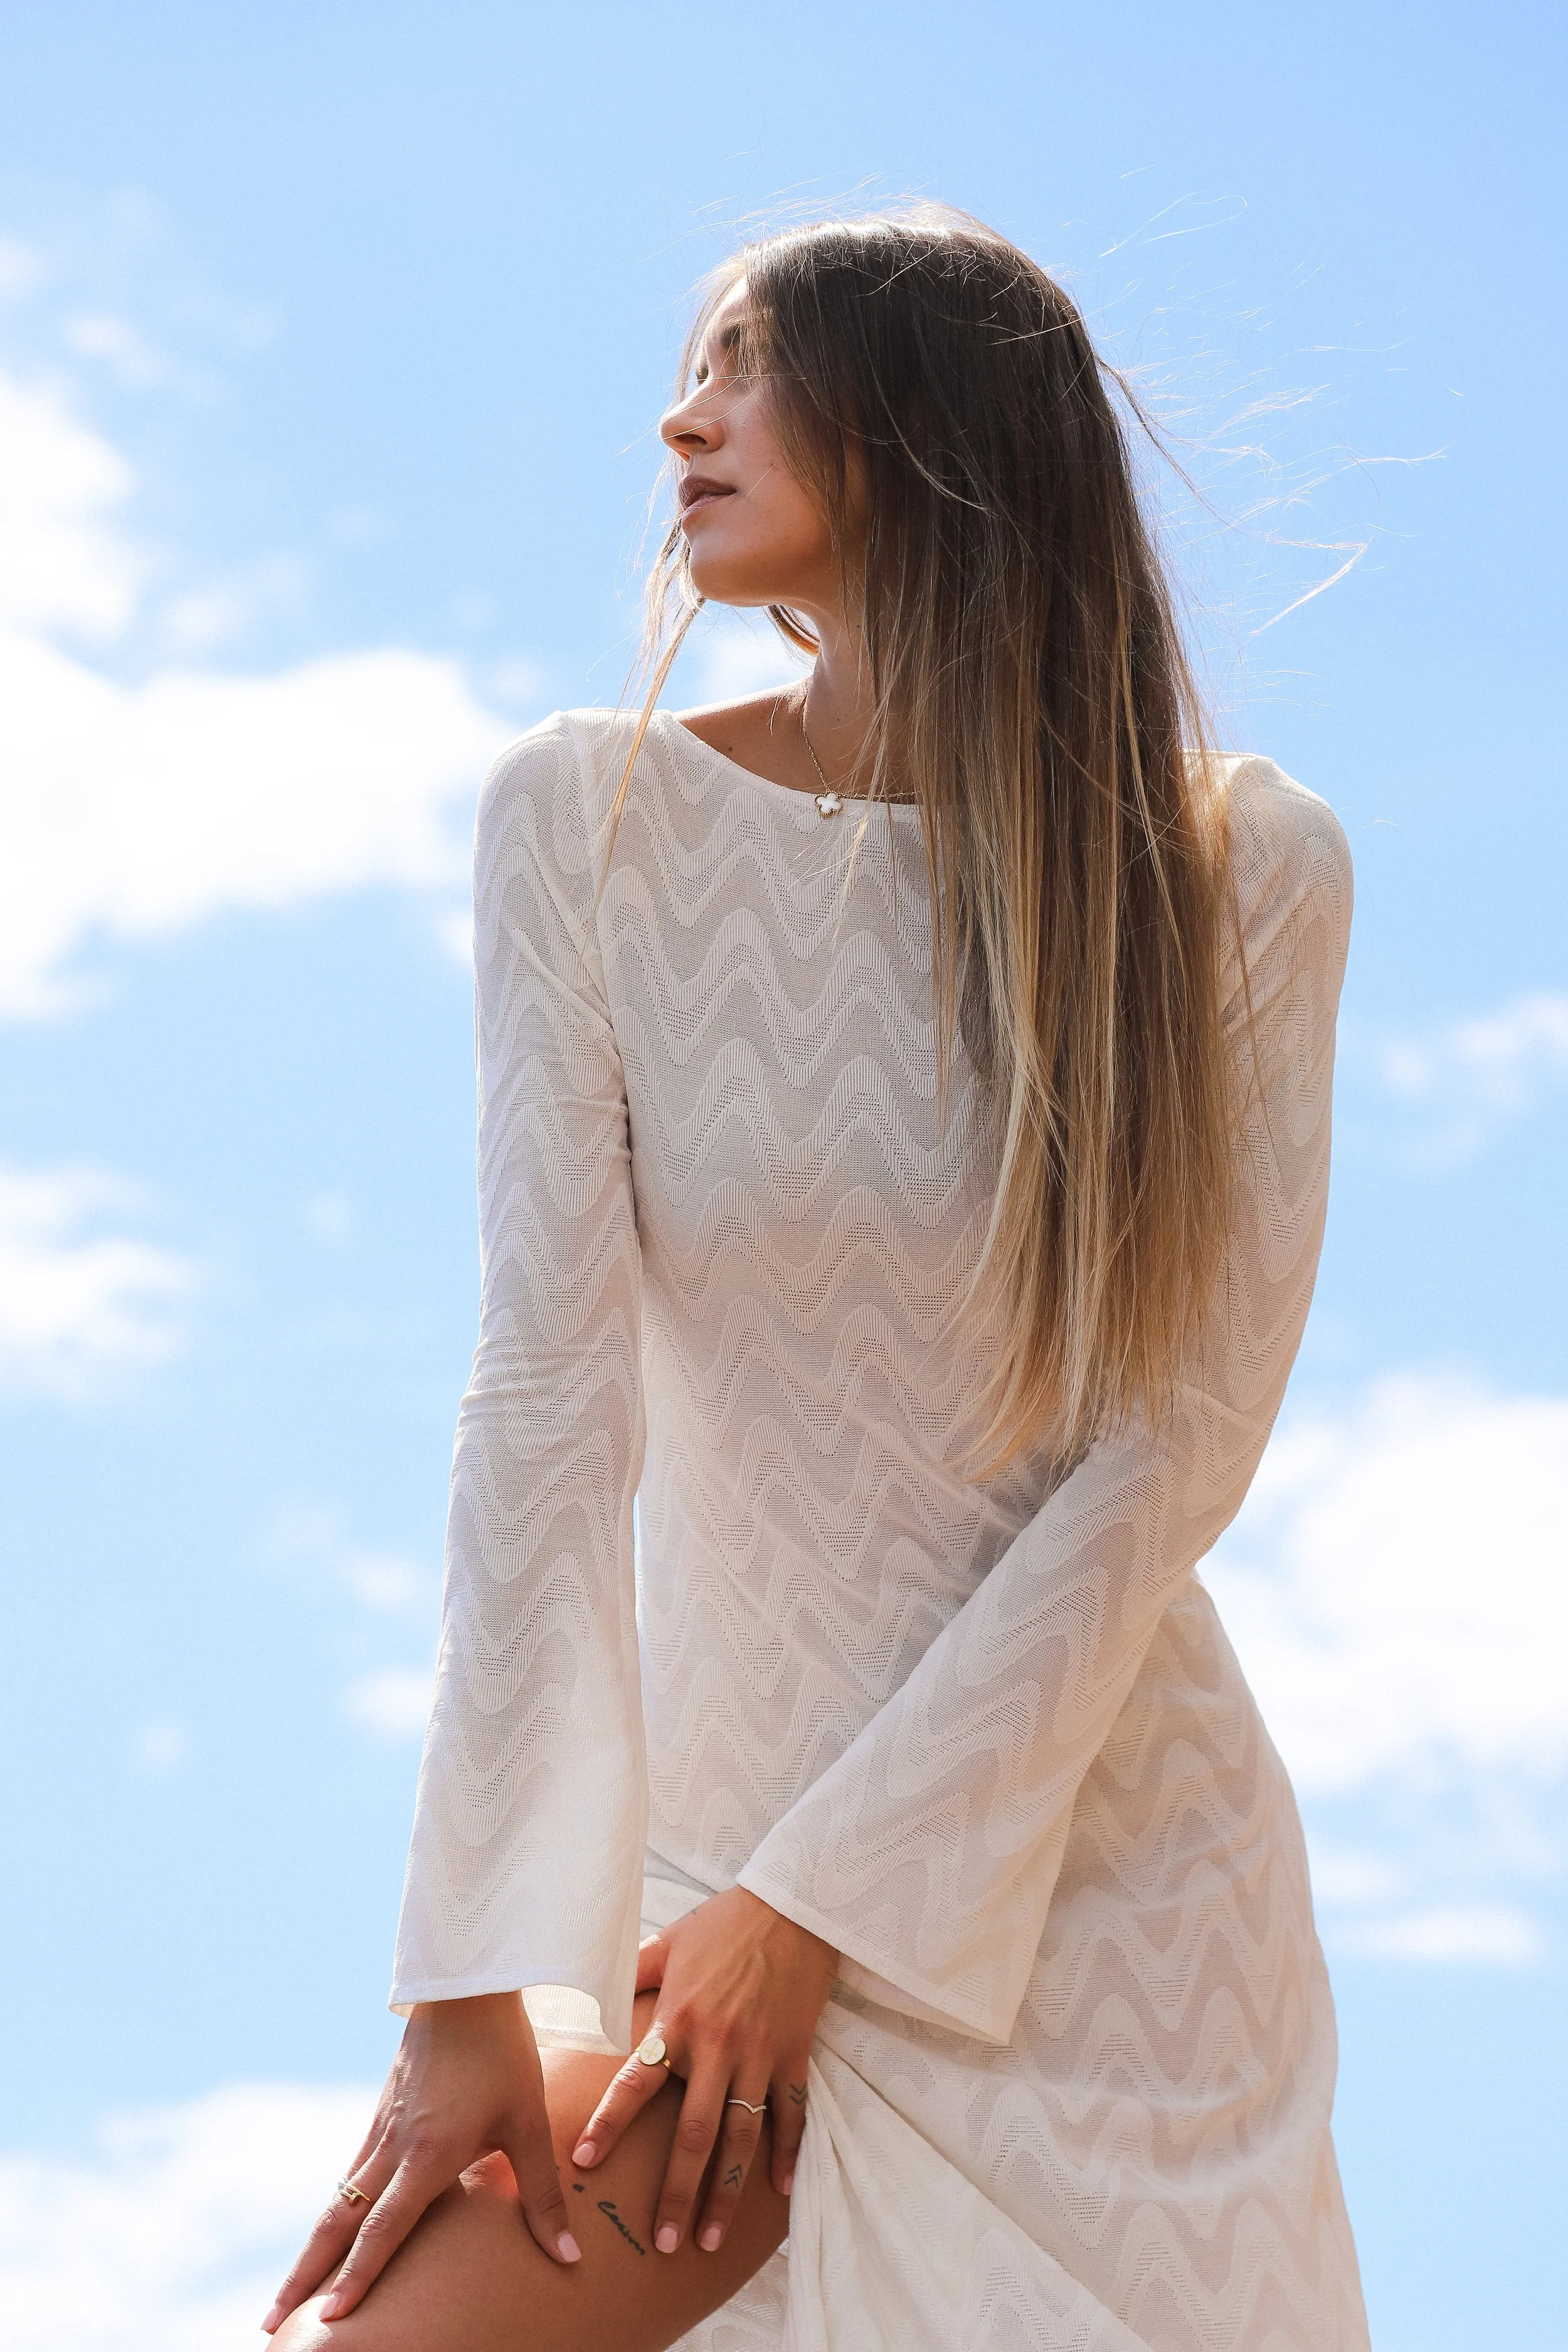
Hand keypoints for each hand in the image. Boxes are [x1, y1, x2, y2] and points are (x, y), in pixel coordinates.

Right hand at [261, 1992, 577, 2331]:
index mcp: (426, 2155)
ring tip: (291, 2291)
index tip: (330, 2318)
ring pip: (337, 2200)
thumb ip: (543, 2196)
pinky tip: (330, 2230)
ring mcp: (380, 2129)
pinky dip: (333, 2211)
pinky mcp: (381, 2114)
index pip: (383, 2230)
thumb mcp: (529, 2124)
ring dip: (312, 2248)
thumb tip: (570, 2257)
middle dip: (304, 2276)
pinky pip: (350, 2173)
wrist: (466, 1987)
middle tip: (269, 2324)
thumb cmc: (503, 2054)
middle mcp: (392, 2148)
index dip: (357, 2277)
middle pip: (338, 2223)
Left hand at [570, 1887, 836, 2257]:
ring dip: (727, 2194)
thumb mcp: (668, 1942)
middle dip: (676, 2192)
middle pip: (693, 2134)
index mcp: (679, 2019)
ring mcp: (761, 2055)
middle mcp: (719, 2046)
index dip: (607, 2124)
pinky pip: (792, 2114)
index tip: (581, 2164)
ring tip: (710, 2240)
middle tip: (661, 2243)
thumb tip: (591, 1998)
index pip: (635, 2082)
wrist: (792, 1905)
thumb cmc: (723, 1922)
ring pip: (742, 2139)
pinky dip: (788, 2153)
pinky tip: (779, 2191)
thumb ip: (630, 1974)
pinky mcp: (795, 2053)